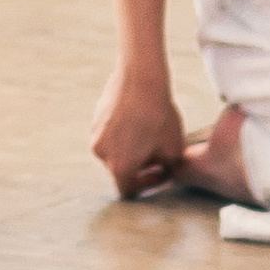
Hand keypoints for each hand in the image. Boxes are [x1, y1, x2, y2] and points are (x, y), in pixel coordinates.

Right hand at [91, 65, 186, 199]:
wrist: (141, 79)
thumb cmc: (159, 117)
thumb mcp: (174, 150)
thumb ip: (167, 169)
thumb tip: (164, 170)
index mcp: (119, 167)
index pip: (129, 191)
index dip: (148, 184)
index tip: (161, 170)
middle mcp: (101, 154)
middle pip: (120, 170)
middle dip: (139, 165)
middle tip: (157, 153)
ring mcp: (95, 134)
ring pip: (114, 150)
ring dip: (129, 148)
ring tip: (148, 133)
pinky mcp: (95, 117)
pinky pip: (109, 133)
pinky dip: (122, 132)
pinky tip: (139, 118)